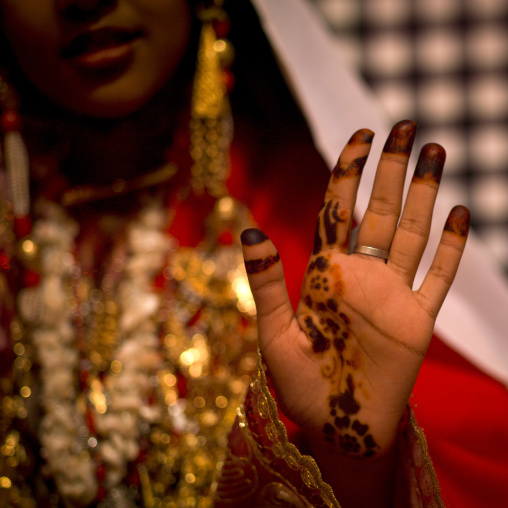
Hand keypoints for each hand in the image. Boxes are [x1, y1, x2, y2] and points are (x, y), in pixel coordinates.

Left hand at [240, 120, 468, 461]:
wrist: (338, 427)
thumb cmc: (299, 386)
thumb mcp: (275, 334)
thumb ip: (266, 283)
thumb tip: (248, 229)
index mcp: (324, 273)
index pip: (338, 209)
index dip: (348, 171)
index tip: (360, 134)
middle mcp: (360, 275)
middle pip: (379, 209)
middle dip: (391, 168)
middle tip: (405, 125)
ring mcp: (392, 295)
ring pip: (411, 233)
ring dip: (425, 193)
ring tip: (435, 152)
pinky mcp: (418, 321)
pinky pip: (439, 278)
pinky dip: (452, 249)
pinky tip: (460, 214)